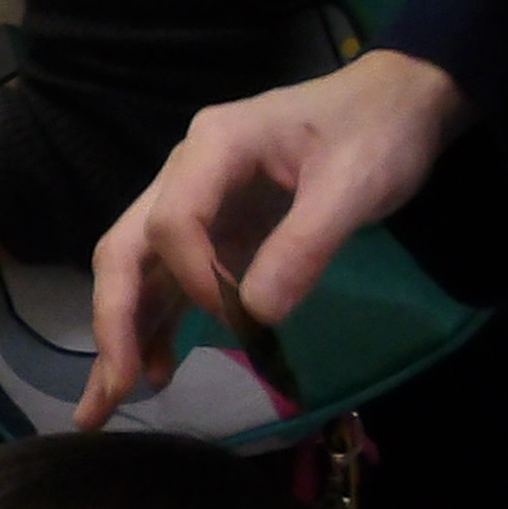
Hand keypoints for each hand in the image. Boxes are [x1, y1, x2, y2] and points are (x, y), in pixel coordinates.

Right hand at [78, 51, 465, 424]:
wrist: (398, 106)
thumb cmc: (377, 133)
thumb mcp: (354, 185)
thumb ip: (305, 246)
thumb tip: (255, 317)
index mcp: (214, 146)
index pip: (171, 221)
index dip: (193, 278)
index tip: (236, 318)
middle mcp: (186, 174)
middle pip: (126, 248)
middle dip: (115, 321)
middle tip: (114, 390)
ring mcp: (196, 205)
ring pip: (137, 270)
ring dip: (122, 332)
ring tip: (109, 402)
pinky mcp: (214, 233)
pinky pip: (171, 282)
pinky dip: (159, 325)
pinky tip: (159, 369)